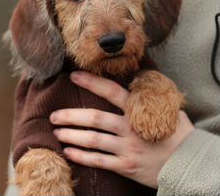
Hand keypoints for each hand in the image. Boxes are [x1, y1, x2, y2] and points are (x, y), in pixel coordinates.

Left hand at [50, 71, 193, 188]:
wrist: (188, 163)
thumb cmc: (177, 134)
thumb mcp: (167, 109)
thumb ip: (149, 98)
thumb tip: (138, 81)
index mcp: (138, 112)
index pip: (111, 92)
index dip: (91, 82)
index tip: (74, 76)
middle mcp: (129, 129)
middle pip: (94, 118)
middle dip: (71, 116)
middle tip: (53, 115)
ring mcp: (126, 148)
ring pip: (92, 140)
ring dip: (71, 135)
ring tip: (56, 132)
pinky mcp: (125, 166)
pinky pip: (99, 161)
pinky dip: (82, 157)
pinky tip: (68, 152)